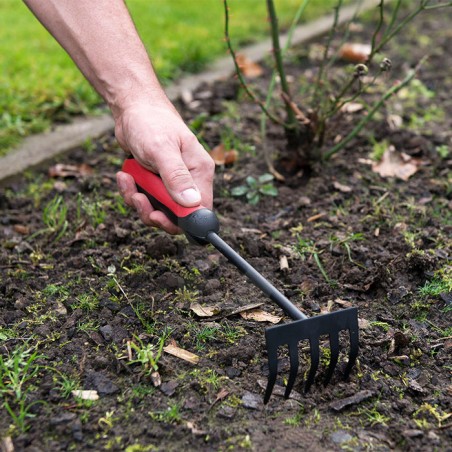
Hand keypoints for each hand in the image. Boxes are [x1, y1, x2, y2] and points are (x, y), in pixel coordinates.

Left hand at [115, 102, 214, 233]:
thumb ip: (176, 177)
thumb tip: (192, 203)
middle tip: (139, 199)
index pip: (201, 208)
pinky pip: (146, 200)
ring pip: (159, 210)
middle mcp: (190, 180)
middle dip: (154, 212)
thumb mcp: (162, 150)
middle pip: (178, 215)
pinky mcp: (157, 183)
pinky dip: (132, 192)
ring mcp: (172, 183)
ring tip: (128, 181)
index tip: (160, 216)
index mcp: (200, 172)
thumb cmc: (151, 123)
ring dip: (139, 201)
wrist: (133, 109)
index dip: (182, 220)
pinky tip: (124, 176)